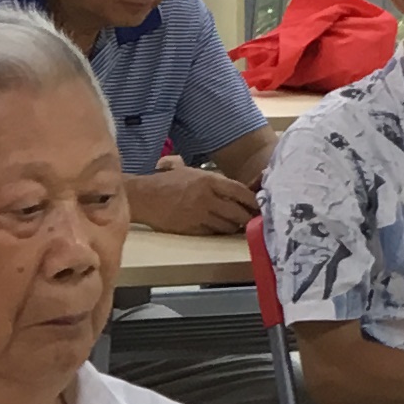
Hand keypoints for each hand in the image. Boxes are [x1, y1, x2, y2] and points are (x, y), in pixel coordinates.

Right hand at [124, 158, 257, 233]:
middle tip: (253, 220)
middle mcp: (206, 198)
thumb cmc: (165, 182)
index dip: (252, 200)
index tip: (259, 205)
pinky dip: (219, 232)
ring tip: (238, 225)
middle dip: (247, 217)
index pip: (239, 191)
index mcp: (208, 180)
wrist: (144, 197)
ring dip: (234, 227)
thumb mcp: (190, 171)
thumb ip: (210, 178)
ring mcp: (199, 215)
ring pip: (227, 225)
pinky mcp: (191, 228)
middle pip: (237, 212)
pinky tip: (220, 229)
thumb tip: (231, 186)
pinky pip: (213, 233)